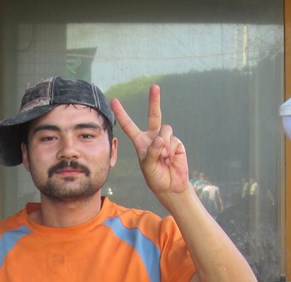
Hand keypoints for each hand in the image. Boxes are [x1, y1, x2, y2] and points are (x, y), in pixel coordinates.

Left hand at [111, 84, 189, 198]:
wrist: (171, 186)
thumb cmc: (155, 178)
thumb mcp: (148, 168)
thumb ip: (151, 153)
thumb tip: (160, 138)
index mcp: (140, 143)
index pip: (129, 126)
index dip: (122, 113)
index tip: (114, 100)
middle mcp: (153, 137)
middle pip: (154, 115)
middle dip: (154, 101)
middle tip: (154, 87)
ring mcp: (165, 139)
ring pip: (164, 130)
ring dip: (163, 144)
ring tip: (163, 158)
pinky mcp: (176, 142)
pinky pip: (172, 139)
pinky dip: (169, 149)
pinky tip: (169, 159)